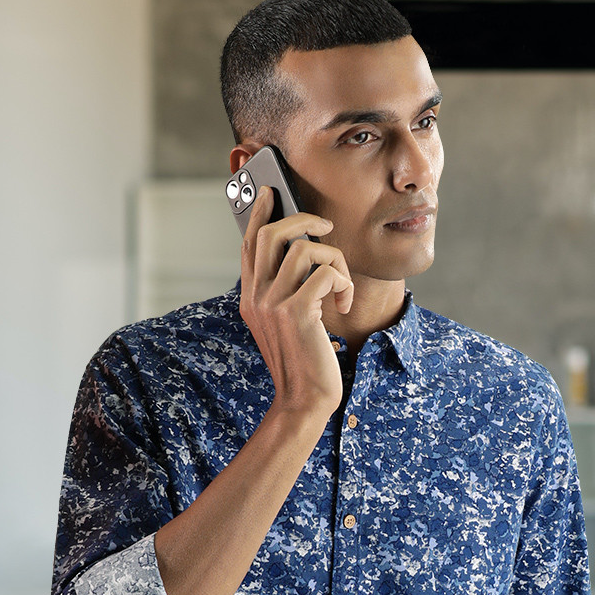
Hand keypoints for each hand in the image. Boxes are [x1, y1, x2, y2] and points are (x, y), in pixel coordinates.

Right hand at [239, 185, 354, 417]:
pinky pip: (327, 272)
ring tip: (342, 289)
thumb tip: (304, 255)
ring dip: (337, 262)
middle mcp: (257, 297)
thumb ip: (286, 292)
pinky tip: (343, 307)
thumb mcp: (286, 324)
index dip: (260, 213)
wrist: (304, 401)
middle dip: (303, 220)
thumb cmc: (303, 362)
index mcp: (251, 297)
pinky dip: (344, 284)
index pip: (250, 244)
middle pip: (272, 233)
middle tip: (326, 226)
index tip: (272, 193)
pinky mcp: (297, 312)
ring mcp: (273, 304)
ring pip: (307, 249)